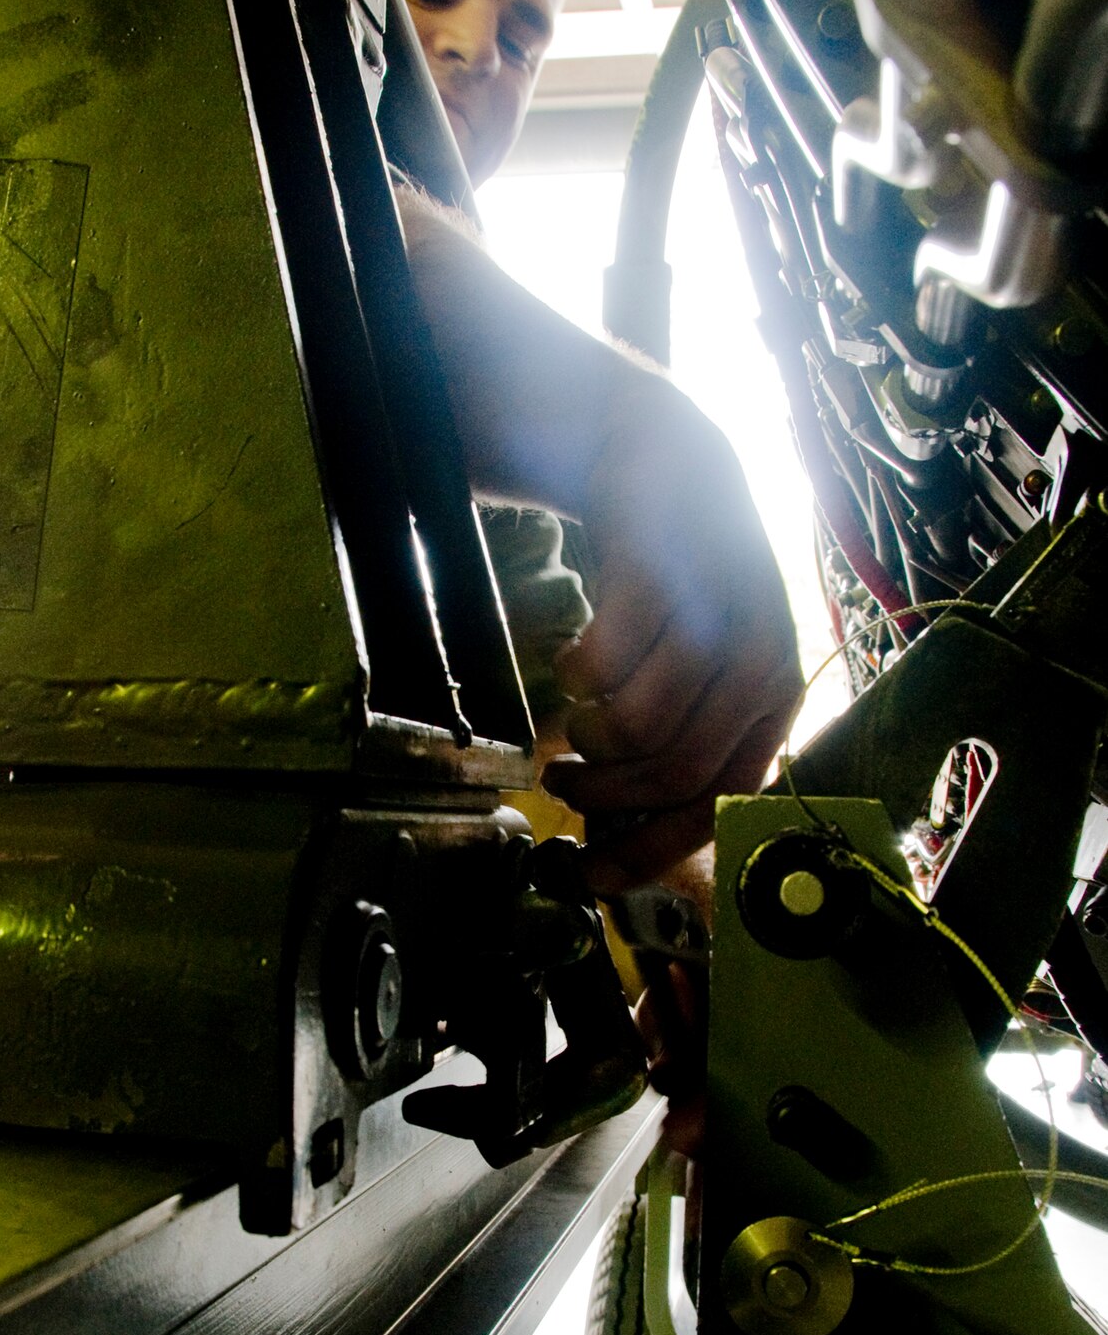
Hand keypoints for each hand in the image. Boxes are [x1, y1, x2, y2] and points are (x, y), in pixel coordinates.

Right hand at [542, 404, 801, 891]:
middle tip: (558, 786)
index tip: (592, 874)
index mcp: (775, 698)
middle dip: (603, 799)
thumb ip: (680, 735)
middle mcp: (762, 663)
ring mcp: (717, 617)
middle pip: (677, 772)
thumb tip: (623, 837)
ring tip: (565, 729)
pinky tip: (571, 665)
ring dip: (587, 742)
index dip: (653, 846)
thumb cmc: (675, 582)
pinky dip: (575, 677)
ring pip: (641, 728)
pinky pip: (606, 665)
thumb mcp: (698, 663)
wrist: (664, 460)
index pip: (722, 800)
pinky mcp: (665, 577)